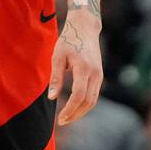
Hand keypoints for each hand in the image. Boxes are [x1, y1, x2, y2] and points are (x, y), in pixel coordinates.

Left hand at [49, 10, 102, 125]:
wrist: (85, 28)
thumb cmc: (68, 41)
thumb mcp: (58, 56)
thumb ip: (56, 77)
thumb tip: (51, 97)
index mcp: (84, 68)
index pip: (79, 95)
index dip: (70, 109)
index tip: (60, 118)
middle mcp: (95, 74)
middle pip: (88, 102)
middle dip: (75, 114)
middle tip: (62, 121)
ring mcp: (99, 75)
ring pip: (93, 100)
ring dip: (81, 111)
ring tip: (67, 117)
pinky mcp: (99, 75)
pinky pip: (94, 95)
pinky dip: (85, 104)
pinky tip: (74, 107)